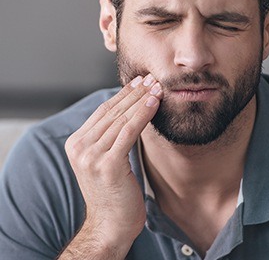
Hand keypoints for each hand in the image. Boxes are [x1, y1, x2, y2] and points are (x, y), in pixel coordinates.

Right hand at [62, 74, 161, 256]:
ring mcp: (91, 156)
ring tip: (157, 87)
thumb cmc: (114, 191)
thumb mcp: (107, 158)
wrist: (110, 225)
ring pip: (121, 118)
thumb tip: (130, 109)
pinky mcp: (108, 164)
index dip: (123, 94)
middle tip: (152, 78)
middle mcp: (80, 147)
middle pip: (112, 111)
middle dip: (135, 92)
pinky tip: (154, 103)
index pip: (103, 111)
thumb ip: (110, 136)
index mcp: (76, 143)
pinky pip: (129, 131)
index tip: (139, 81)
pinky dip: (143, 115)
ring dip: (142, 100)